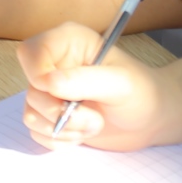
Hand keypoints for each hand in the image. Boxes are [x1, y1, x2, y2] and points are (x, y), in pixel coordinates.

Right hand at [18, 22, 176, 150]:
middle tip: (93, 119)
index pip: (31, 52)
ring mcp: (50, 92)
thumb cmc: (142, 93)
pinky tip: (82, 135)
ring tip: (93, 126)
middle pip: (30, 88)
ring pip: (32, 113)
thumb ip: (85, 80)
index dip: (38, 74)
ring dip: (62, 129)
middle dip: (59, 111)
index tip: (60, 92)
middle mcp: (54, 64)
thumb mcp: (120, 83)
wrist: (151, 120)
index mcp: (68, 42)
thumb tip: (48, 82)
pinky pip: (37, 132)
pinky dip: (59, 140)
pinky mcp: (51, 116)